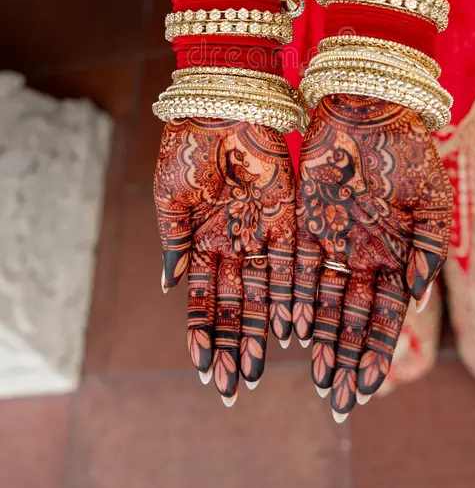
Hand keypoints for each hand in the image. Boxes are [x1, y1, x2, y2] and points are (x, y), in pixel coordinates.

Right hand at [154, 119, 294, 401]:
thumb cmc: (190, 142)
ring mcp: (261, 230)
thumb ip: (174, 241)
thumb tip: (169, 288)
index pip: (203, 297)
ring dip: (261, 329)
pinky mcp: (289, 214)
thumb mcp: (170, 196)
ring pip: (264, 291)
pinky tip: (291, 327)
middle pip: (234, 303)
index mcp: (202, 237)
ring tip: (259, 369)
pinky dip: (291, 293)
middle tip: (231, 387)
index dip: (203, 333)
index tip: (202, 370)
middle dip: (233, 343)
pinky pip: (291, 261)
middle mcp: (234, 241)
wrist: (225, 100)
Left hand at [293, 94, 452, 418]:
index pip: (385, 315)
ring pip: (321, 301)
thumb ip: (429, 248)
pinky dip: (292, 298)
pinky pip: (296, 268)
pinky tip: (287, 330)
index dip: (376, 353)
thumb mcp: (430, 199)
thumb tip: (420, 298)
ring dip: (317, 339)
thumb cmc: (406, 146)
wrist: (367, 103)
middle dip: (344, 358)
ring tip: (312, 377)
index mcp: (396, 253)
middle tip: (336, 400)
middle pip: (350, 318)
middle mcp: (362, 254)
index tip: (366, 390)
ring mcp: (332, 240)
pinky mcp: (303, 221)